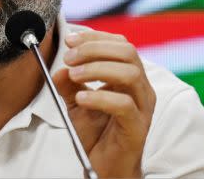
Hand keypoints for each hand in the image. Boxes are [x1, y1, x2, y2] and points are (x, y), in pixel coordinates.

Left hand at [53, 30, 156, 178]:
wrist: (105, 168)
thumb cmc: (96, 134)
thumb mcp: (75, 103)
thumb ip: (68, 84)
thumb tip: (60, 68)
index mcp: (130, 77)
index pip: (120, 44)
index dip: (95, 38)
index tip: (70, 40)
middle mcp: (141, 88)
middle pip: (127, 52)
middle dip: (95, 49)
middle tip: (70, 57)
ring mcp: (143, 107)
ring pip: (130, 73)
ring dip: (97, 68)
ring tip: (74, 75)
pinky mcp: (138, 127)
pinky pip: (125, 105)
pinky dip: (100, 97)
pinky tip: (81, 99)